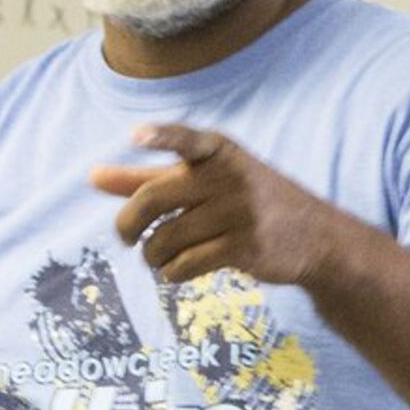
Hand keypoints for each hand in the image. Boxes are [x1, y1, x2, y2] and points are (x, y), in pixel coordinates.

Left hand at [92, 126, 348, 287]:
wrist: (316, 237)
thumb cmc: (247, 202)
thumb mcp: (205, 181)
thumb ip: (150, 177)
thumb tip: (93, 177)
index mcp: (219, 151)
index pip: (187, 138)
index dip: (163, 136)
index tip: (138, 136)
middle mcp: (229, 176)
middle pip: (154, 199)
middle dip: (127, 224)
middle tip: (126, 237)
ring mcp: (240, 212)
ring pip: (166, 238)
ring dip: (153, 255)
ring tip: (158, 257)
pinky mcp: (246, 247)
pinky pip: (187, 264)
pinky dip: (172, 273)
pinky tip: (175, 271)